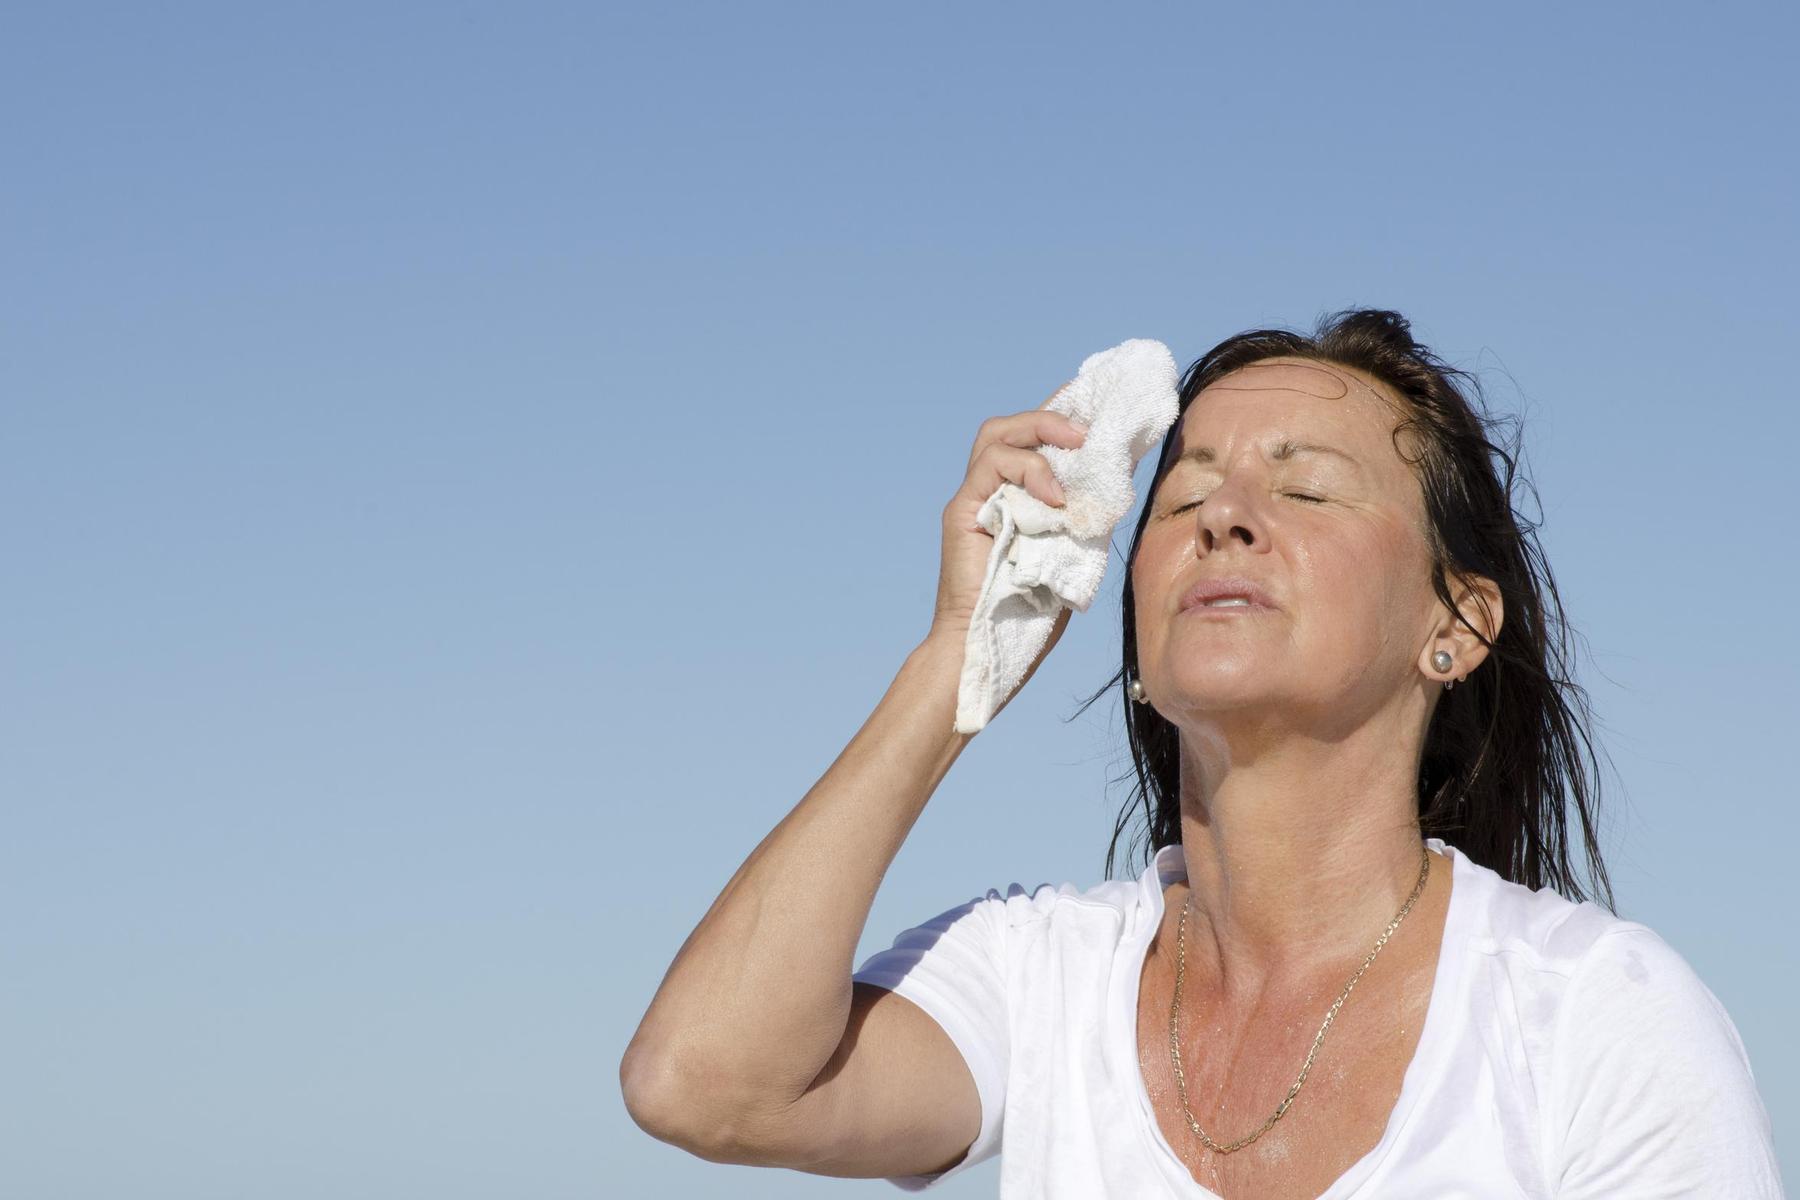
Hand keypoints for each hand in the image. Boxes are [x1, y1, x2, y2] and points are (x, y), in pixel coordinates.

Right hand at [929, 384, 1088, 657]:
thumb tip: (1120, 479)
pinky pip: (991, 467)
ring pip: (995, 435)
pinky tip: (1054, 497)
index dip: (1061, 417)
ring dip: (1040, 432)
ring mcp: (973, 500)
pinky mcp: (962, 512)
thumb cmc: (1031, 615)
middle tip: (1089, 428)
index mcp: (1016, 500)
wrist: (991, 649)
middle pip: (1008, 427)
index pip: (1034, 442)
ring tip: (1076, 446)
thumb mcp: (1074, 552)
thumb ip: (1085, 516)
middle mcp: (991, 493)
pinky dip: (1028, 470)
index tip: (1099, 405)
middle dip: (1050, 415)